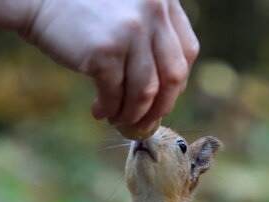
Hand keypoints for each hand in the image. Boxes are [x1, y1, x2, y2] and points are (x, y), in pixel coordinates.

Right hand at [21, 0, 198, 127]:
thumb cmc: (80, 6)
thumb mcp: (128, 6)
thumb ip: (150, 31)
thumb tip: (164, 90)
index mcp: (163, 1)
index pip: (187, 53)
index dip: (177, 83)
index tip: (162, 98)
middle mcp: (153, 13)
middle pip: (173, 77)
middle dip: (160, 108)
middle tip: (144, 122)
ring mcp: (131, 32)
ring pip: (146, 93)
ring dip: (132, 114)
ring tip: (117, 118)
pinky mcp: (106, 52)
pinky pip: (116, 96)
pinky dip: (109, 110)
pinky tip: (99, 111)